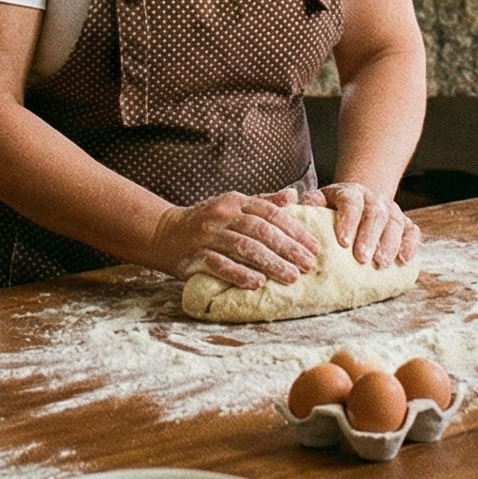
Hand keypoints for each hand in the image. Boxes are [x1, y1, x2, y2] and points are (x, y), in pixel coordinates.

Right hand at [151, 191, 318, 288]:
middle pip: (261, 231)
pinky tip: (257, 283)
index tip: (314, 247)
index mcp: (236, 202)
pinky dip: (239, 274)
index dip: (295, 230)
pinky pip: (219, 265)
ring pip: (244, 247)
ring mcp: (208, 235)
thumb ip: (263, 202)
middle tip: (308, 265)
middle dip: (288, 249)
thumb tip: (293, 195)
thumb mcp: (233, 205)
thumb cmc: (205, 221)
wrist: (163, 233)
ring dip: (271, 263)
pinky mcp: (195, 255)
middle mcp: (223, 215)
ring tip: (291, 277)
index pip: (271, 214)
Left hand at [303, 182, 418, 267]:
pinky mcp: (406, 224)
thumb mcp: (320, 202)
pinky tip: (405, 259)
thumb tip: (304, 206)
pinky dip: (410, 245)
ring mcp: (392, 211)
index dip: (348, 220)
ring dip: (389, 244)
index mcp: (352, 192)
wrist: (359, 203)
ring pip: (395, 223)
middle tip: (362, 258)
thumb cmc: (334, 209)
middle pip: (375, 214)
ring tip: (381, 264)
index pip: (351, 202)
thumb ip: (311, 203)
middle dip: (369, 237)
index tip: (343, 242)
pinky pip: (412, 232)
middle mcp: (374, 199)